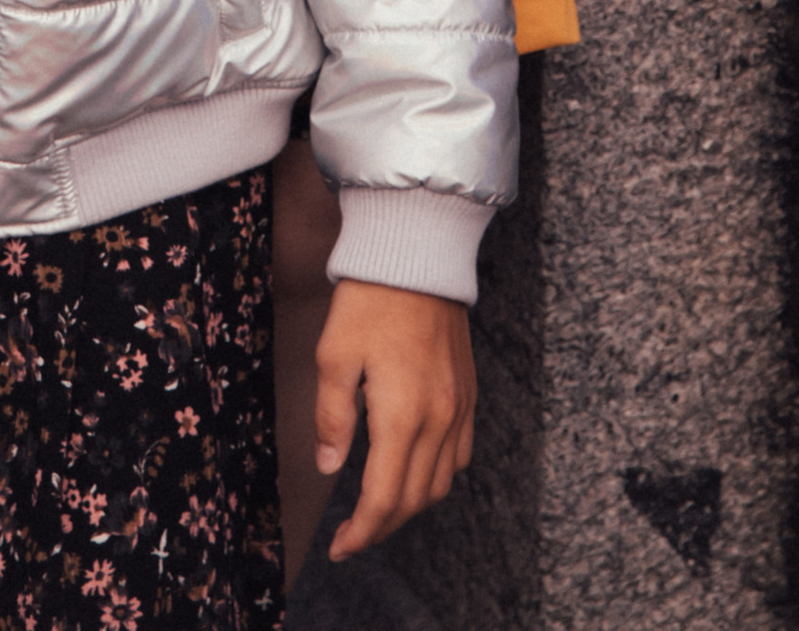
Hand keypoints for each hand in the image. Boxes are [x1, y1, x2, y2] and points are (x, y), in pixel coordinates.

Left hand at [314, 282, 474, 557]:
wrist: (417, 252)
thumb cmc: (369, 299)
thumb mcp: (334, 355)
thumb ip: (333, 416)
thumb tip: (330, 467)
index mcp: (403, 416)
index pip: (384, 499)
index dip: (361, 533)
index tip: (339, 547)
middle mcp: (439, 420)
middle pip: (414, 500)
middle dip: (382, 527)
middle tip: (352, 536)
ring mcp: (459, 408)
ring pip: (440, 484)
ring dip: (409, 506)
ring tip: (377, 510)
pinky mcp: (467, 393)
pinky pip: (459, 457)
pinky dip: (435, 478)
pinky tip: (413, 472)